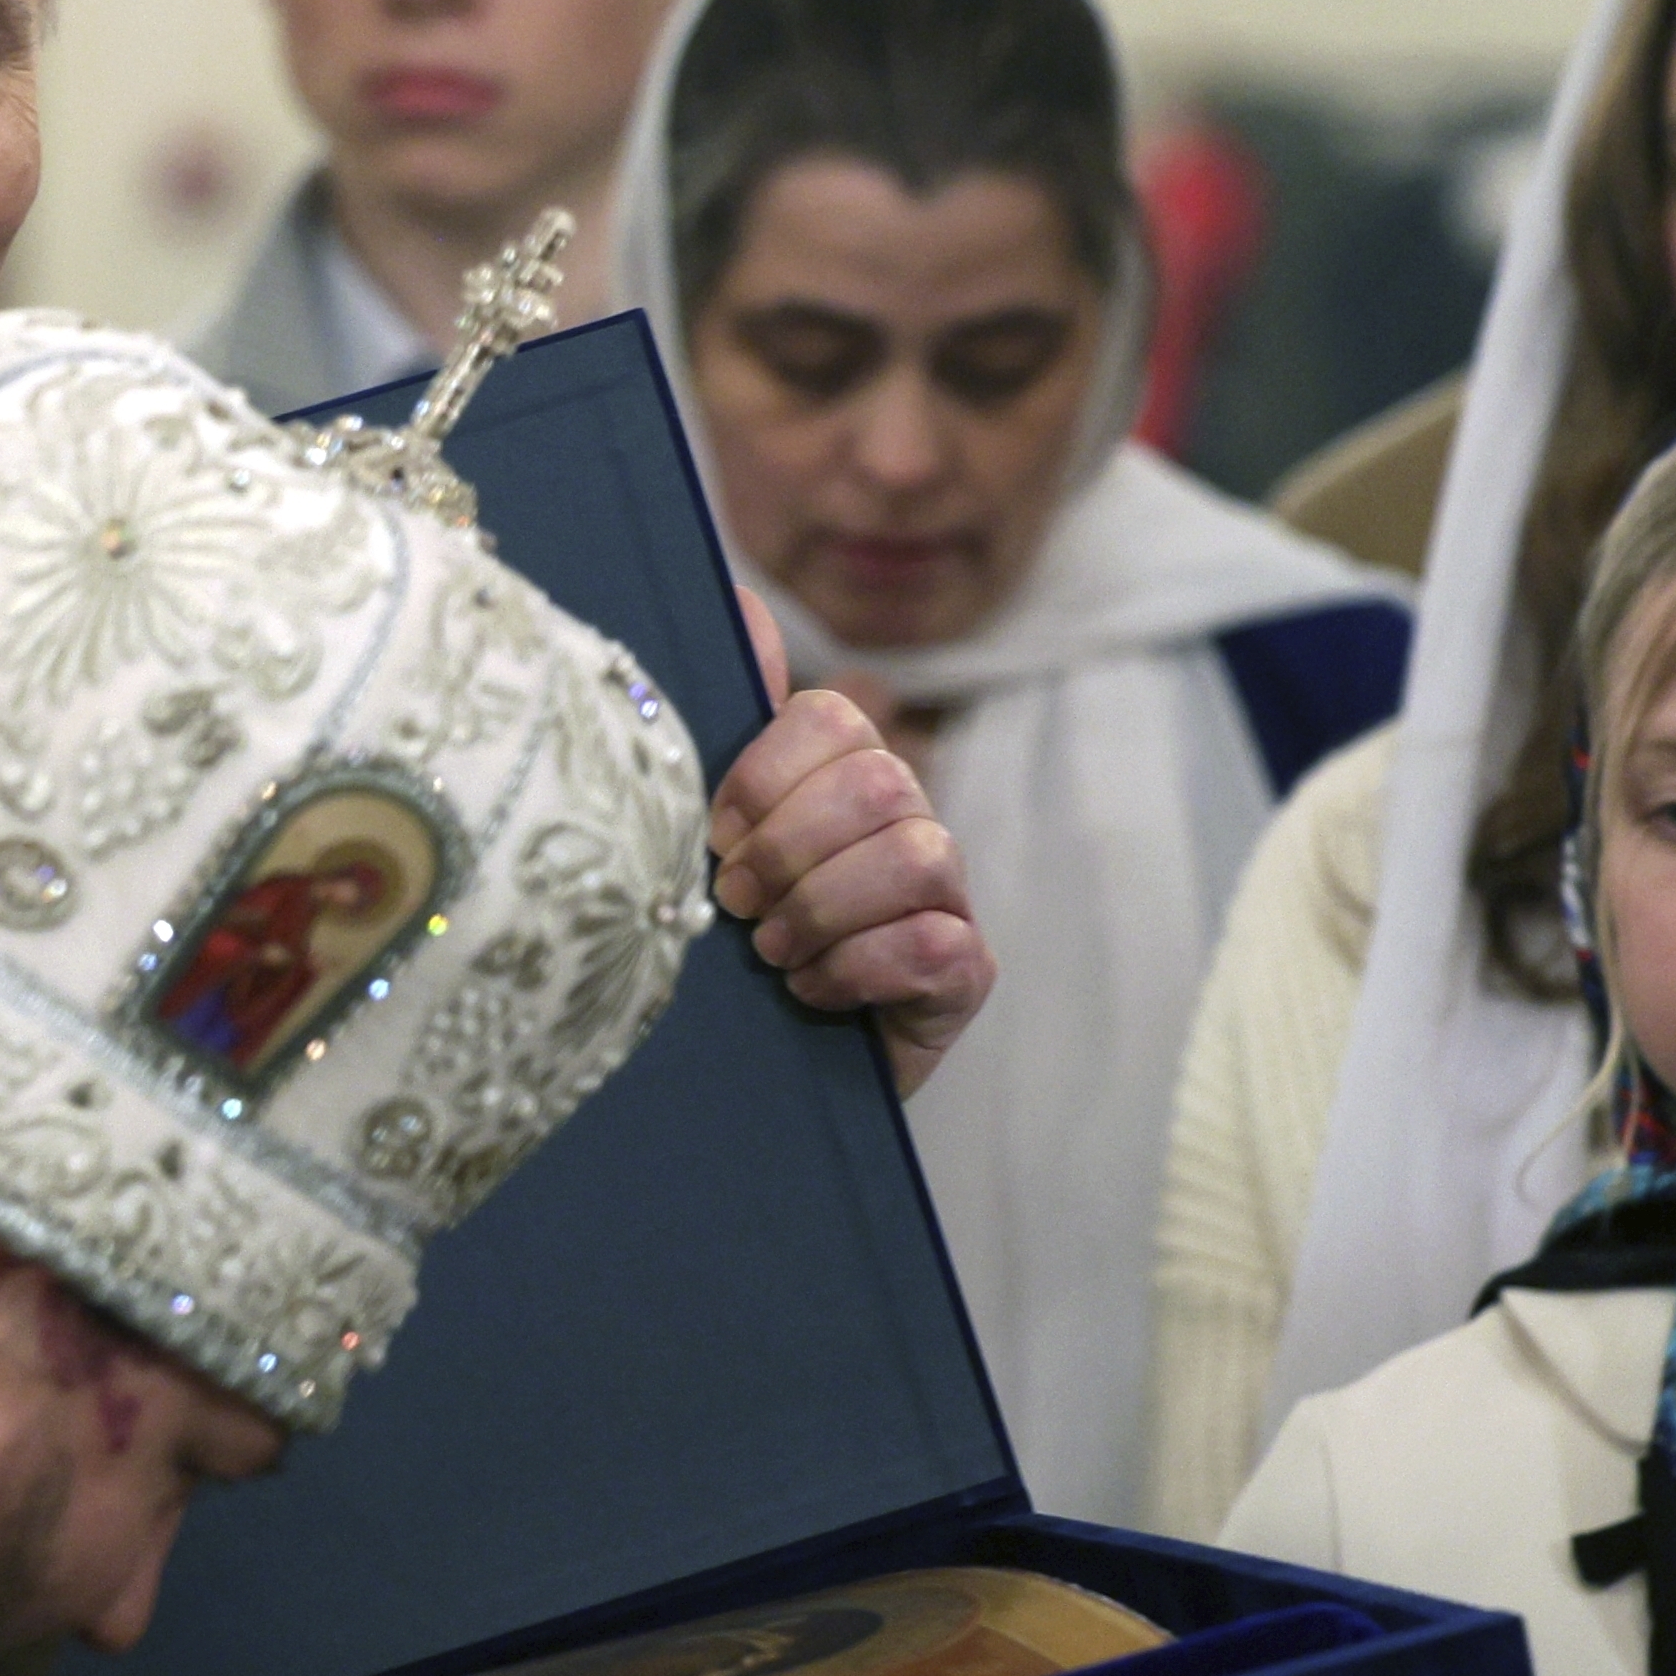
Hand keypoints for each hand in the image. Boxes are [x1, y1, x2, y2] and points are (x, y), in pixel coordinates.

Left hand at [714, 589, 994, 1096]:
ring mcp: (946, 898)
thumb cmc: (735, 949)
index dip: (765, 772)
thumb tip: (738, 600)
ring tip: (772, 953)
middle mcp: (906, 825)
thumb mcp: (709, 843)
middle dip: (791, 846)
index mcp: (842, 779)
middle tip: (735, 903)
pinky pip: (936, 942)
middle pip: (880, 781)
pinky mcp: (966, 974)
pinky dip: (859, 968)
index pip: (830, 717)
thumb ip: (724, 729)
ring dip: (823, 910)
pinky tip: (814, 993)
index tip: (713, 835)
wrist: (764, 1075)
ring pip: (918, 855)